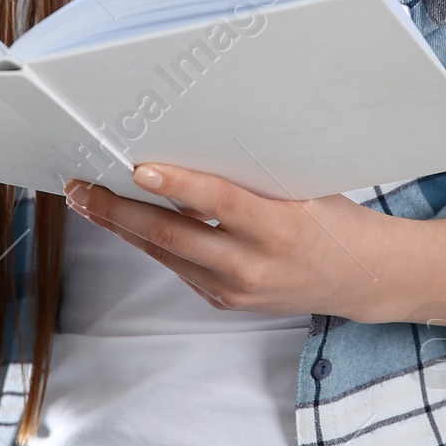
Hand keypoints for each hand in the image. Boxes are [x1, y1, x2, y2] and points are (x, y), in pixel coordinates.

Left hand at [63, 164, 445, 333]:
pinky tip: (128, 221)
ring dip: (123, 227)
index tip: (138, 166)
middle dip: (118, 211)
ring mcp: (238, 291)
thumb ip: (252, 177)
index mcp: (282, 226)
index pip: (219, 202)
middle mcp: (255, 266)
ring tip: (88, 199)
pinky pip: (180, 267)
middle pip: (172, 235)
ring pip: (166, 253)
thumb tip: (192, 143)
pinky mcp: (228, 303)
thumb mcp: (305, 187)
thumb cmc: (335, 219)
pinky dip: (153, 242)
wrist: (364, 279)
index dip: (177, 184)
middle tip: (80, 187)